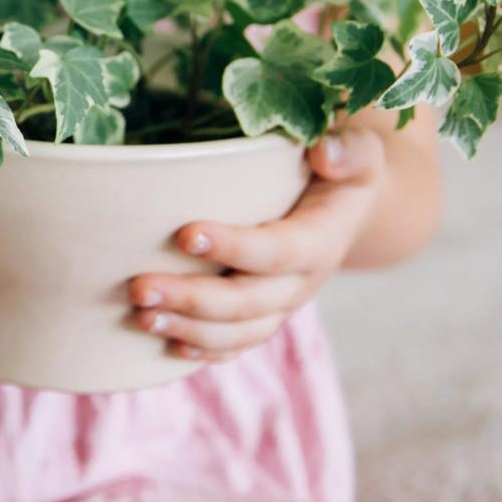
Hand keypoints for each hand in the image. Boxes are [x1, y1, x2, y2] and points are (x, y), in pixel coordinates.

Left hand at [126, 127, 387, 361]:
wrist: (347, 212)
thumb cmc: (342, 173)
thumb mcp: (360, 153)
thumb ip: (347, 151)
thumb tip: (321, 153)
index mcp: (320, 242)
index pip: (276, 252)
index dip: (233, 248)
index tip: (185, 234)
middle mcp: (300, 284)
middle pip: (245, 302)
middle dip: (192, 298)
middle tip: (140, 287)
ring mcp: (280, 307)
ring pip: (236, 332)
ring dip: (187, 329)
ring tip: (140, 317)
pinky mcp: (263, 317)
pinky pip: (236, 345)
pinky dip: (204, 350)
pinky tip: (167, 345)